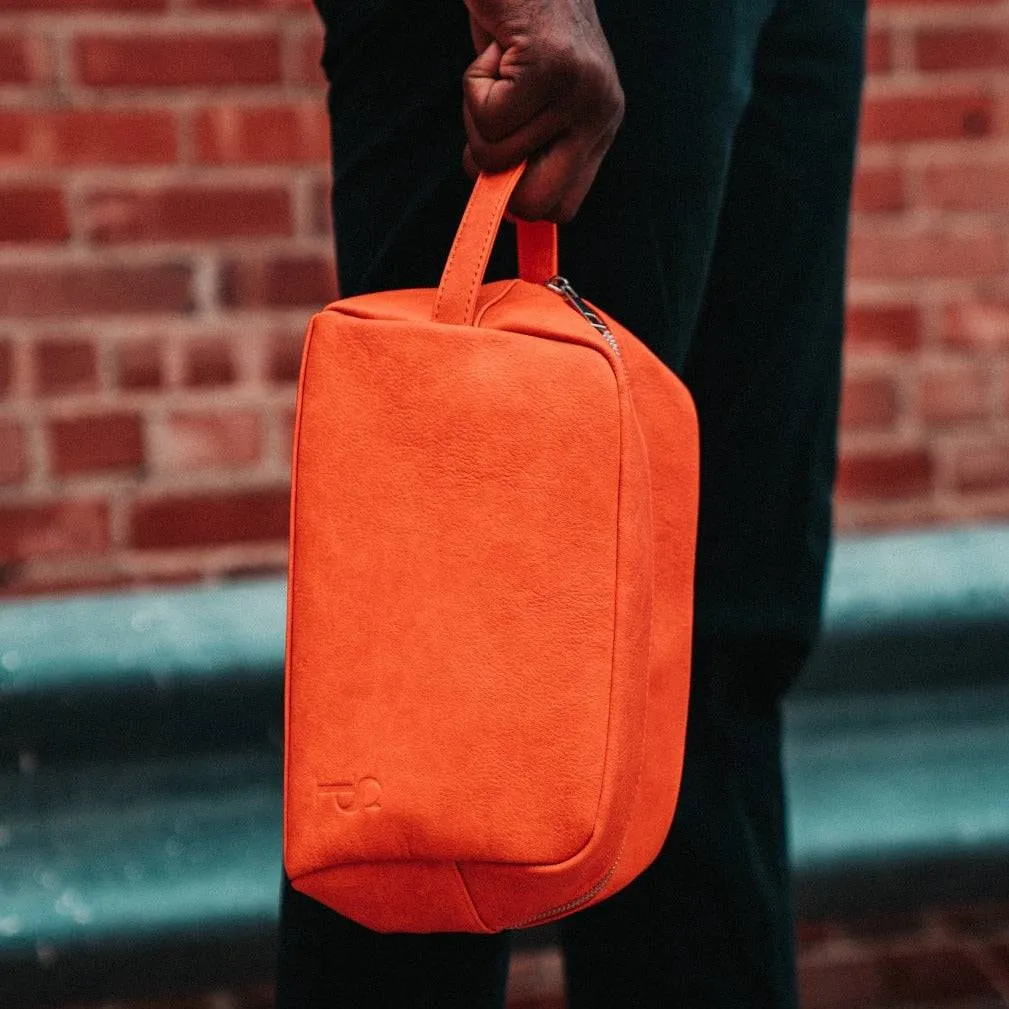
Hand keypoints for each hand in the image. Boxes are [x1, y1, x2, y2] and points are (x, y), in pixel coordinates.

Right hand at [463, 0, 623, 222]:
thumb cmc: (514, 26)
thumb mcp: (532, 98)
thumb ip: (531, 148)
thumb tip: (504, 211)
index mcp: (601, 124)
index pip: (562, 207)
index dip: (518, 198)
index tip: (496, 164)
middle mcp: (601, 111)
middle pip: (535, 202)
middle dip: (493, 172)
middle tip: (489, 119)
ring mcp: (581, 89)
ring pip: (498, 154)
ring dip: (477, 111)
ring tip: (499, 64)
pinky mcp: (552, 65)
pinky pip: (489, 116)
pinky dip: (472, 86)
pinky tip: (495, 48)